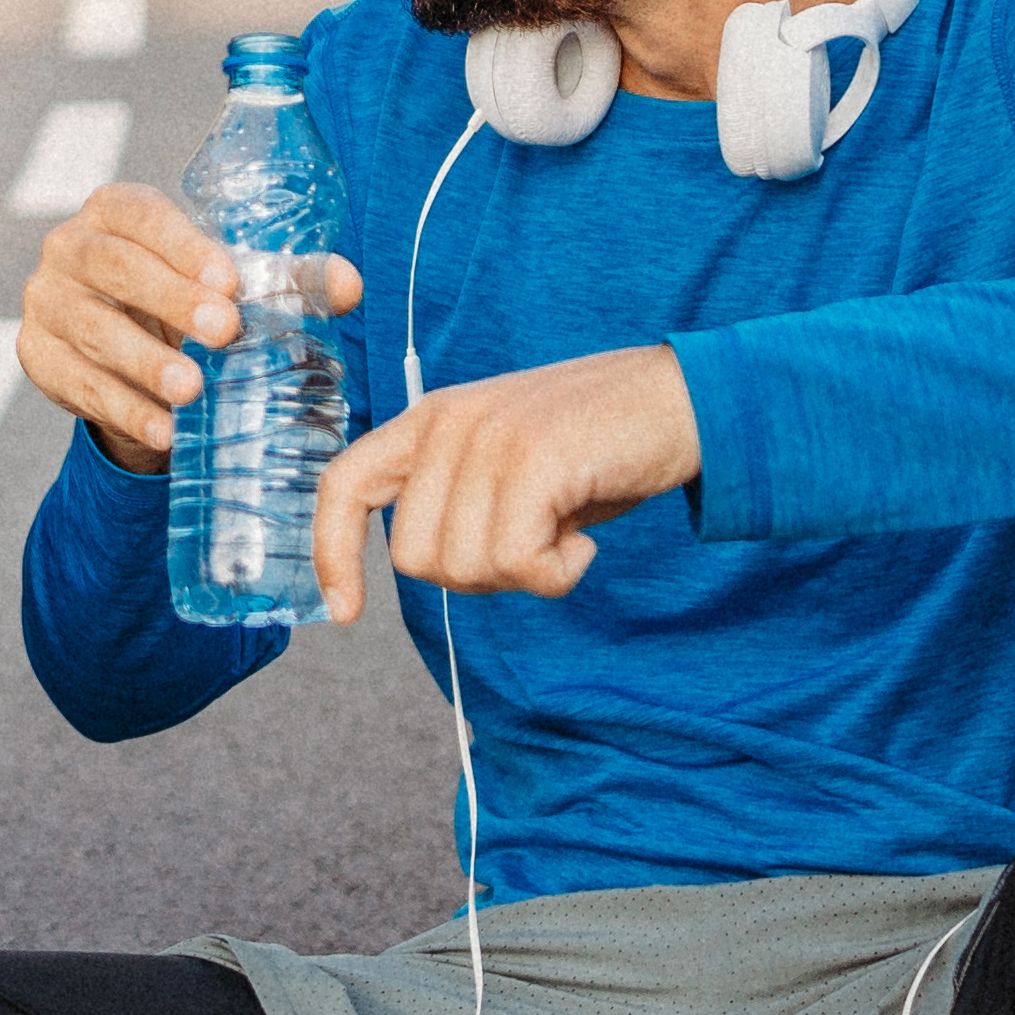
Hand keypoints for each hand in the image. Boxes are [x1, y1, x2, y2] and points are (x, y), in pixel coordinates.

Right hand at [17, 182, 356, 474]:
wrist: (123, 346)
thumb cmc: (183, 296)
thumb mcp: (227, 280)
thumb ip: (287, 278)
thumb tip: (350, 284)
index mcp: (114, 209)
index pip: (142, 215)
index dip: (183, 246)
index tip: (230, 282)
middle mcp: (68, 248)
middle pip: (113, 267)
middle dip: (169, 300)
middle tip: (223, 333)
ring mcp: (46, 303)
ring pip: (91, 330)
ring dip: (144, 363)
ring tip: (191, 391)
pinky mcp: (37, 357)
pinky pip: (78, 384)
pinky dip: (124, 409)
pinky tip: (163, 430)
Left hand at [314, 343, 699, 618]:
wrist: (681, 401)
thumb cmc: (598, 449)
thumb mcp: (510, 470)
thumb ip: (459, 504)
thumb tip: (431, 566)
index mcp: (430, 421)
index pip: (345, 484)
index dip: (333, 552)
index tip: (346, 612)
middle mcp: (448, 423)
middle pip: (416, 557)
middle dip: (477, 576)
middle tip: (535, 543)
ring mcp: (489, 437)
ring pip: (465, 567)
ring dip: (523, 575)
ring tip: (563, 533)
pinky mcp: (534, 459)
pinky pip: (517, 561)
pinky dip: (556, 574)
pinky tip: (583, 541)